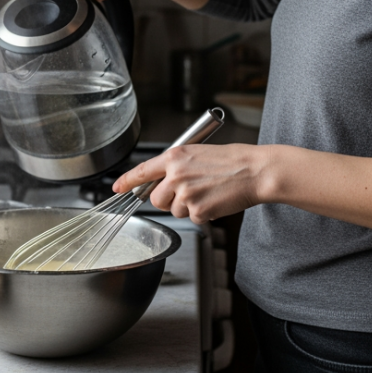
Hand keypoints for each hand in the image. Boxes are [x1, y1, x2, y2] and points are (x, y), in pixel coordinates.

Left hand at [111, 144, 268, 223]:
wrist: (255, 171)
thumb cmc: (232, 161)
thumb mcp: (198, 153)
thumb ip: (177, 166)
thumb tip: (163, 181)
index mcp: (174, 157)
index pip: (142, 171)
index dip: (127, 181)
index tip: (116, 188)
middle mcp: (176, 175)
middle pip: (156, 199)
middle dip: (169, 200)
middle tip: (189, 193)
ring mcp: (185, 193)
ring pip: (175, 211)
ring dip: (189, 207)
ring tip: (208, 193)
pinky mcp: (197, 210)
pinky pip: (193, 219)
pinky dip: (204, 214)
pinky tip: (216, 201)